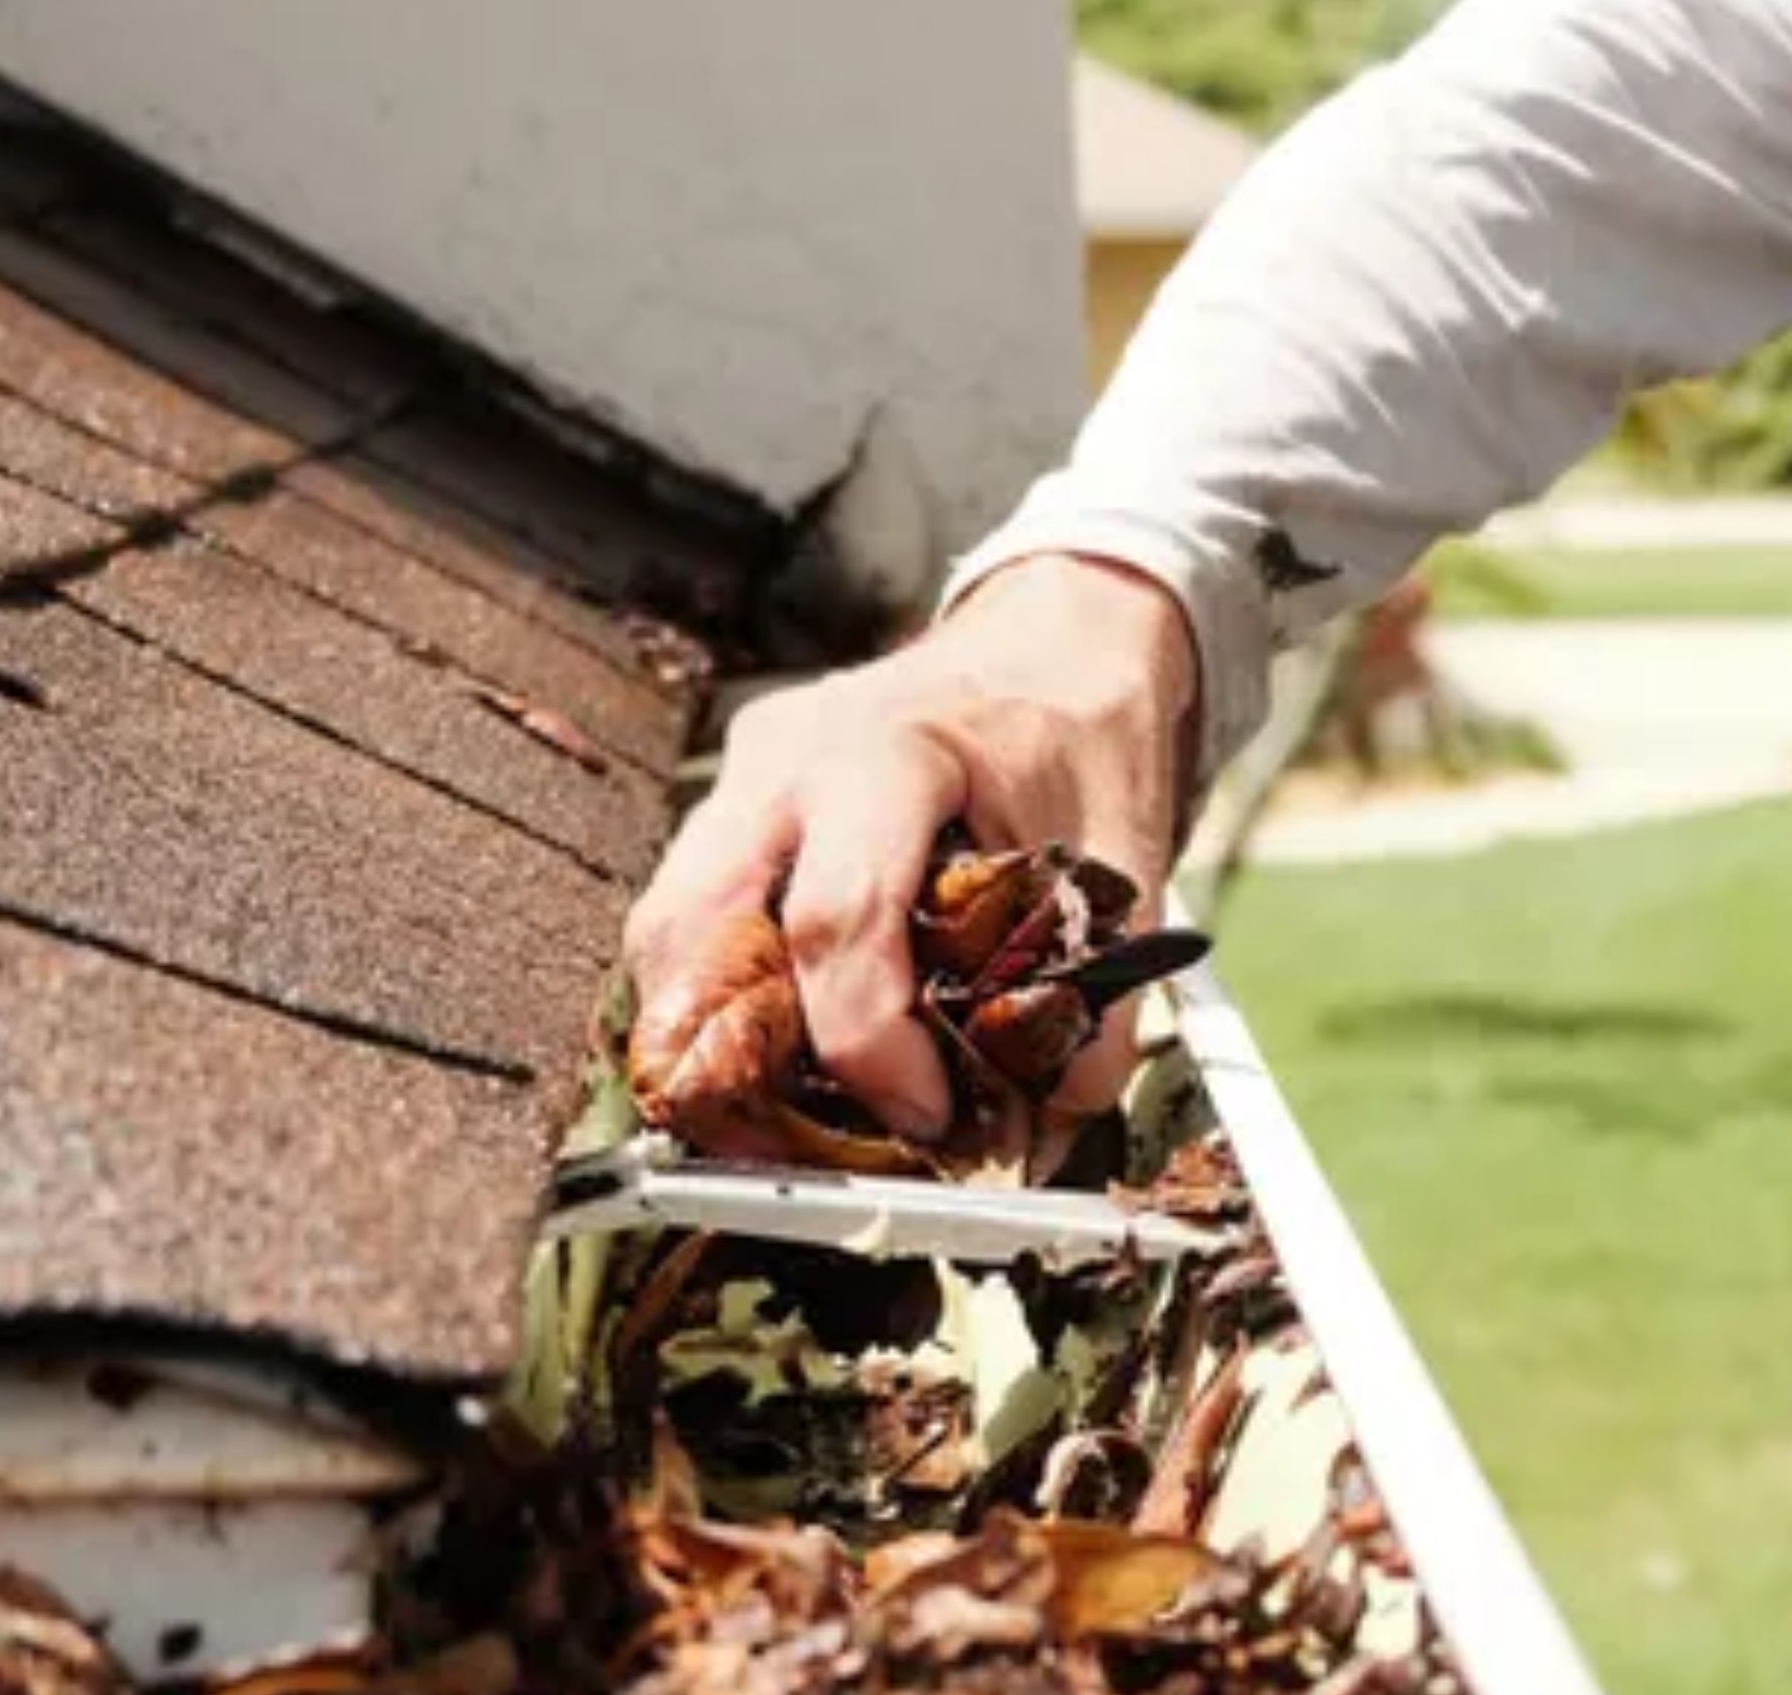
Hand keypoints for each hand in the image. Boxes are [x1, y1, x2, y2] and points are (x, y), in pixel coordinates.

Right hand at [621, 554, 1196, 1141]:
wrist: (1058, 631)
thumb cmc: (1082, 727)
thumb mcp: (1125, 848)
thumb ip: (1099, 984)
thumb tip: (1056, 1122)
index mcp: (892, 751)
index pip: (839, 918)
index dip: (869, 1047)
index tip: (926, 1120)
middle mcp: (787, 759)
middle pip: (691, 930)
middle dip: (723, 1064)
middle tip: (790, 1160)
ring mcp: (743, 777)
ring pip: (666, 931)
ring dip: (705, 1040)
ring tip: (781, 1127)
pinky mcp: (734, 806)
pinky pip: (689, 918)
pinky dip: (718, 1000)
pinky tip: (779, 1058)